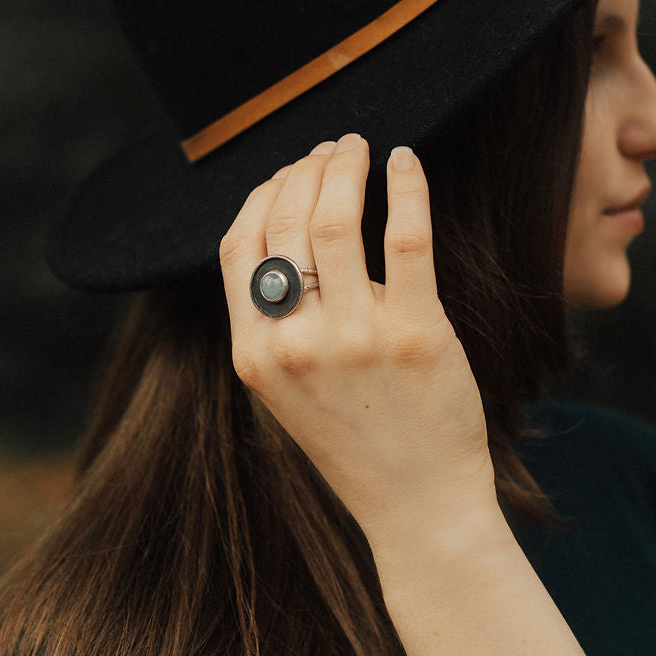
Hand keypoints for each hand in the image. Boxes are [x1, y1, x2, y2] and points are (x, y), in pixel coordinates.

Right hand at [218, 133, 498, 545]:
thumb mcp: (288, 392)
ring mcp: (355, 336)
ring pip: (338, 218)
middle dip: (307, 169)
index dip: (260, 194)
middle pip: (285, 221)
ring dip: (346, 167)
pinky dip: (405, 186)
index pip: (237, 245)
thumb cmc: (359, 445)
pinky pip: (406, 236)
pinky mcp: (416, 331)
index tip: (287, 172)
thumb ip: (276, 326)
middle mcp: (295, 342)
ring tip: (361, 149)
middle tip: (333, 149)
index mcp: (254, 354)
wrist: (418, 507)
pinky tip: (405, 162)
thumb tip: (286, 239)